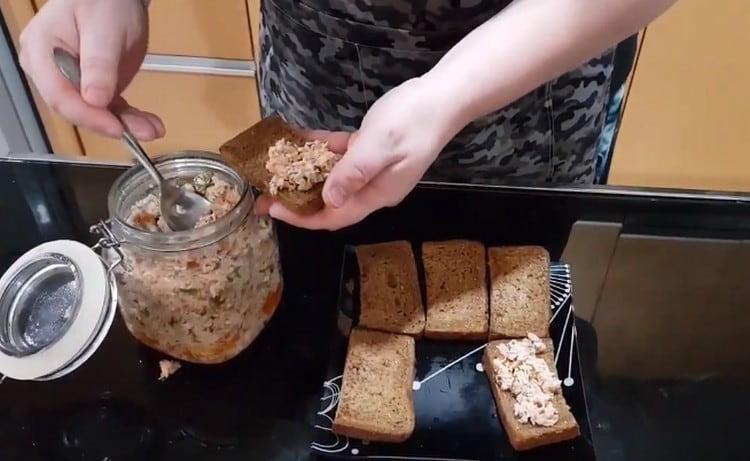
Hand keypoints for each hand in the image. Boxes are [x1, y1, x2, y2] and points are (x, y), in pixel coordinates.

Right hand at [18, 0, 163, 139]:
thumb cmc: (104, 2)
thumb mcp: (104, 30)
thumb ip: (99, 64)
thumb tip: (94, 99)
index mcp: (41, 53)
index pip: (60, 96)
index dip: (88, 116)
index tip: (116, 127)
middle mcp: (50, 72)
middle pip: (76, 109)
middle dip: (111, 124)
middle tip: (143, 130)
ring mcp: (72, 81)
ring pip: (96, 113)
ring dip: (126, 124)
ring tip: (153, 129)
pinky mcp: (93, 88)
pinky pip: (110, 109)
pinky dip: (130, 118)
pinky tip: (150, 125)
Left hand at [264, 77, 464, 229]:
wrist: (443, 97)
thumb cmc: (413, 121)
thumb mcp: (380, 146)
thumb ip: (353, 174)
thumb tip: (328, 200)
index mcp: (377, 194)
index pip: (335, 216)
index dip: (302, 217)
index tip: (273, 209)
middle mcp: (373, 187)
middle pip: (330, 202)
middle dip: (298, 199)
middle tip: (265, 194)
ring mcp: (373, 169)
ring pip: (332, 179)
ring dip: (305, 174)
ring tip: (275, 170)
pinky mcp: (372, 150)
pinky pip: (341, 156)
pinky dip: (320, 150)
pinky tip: (299, 140)